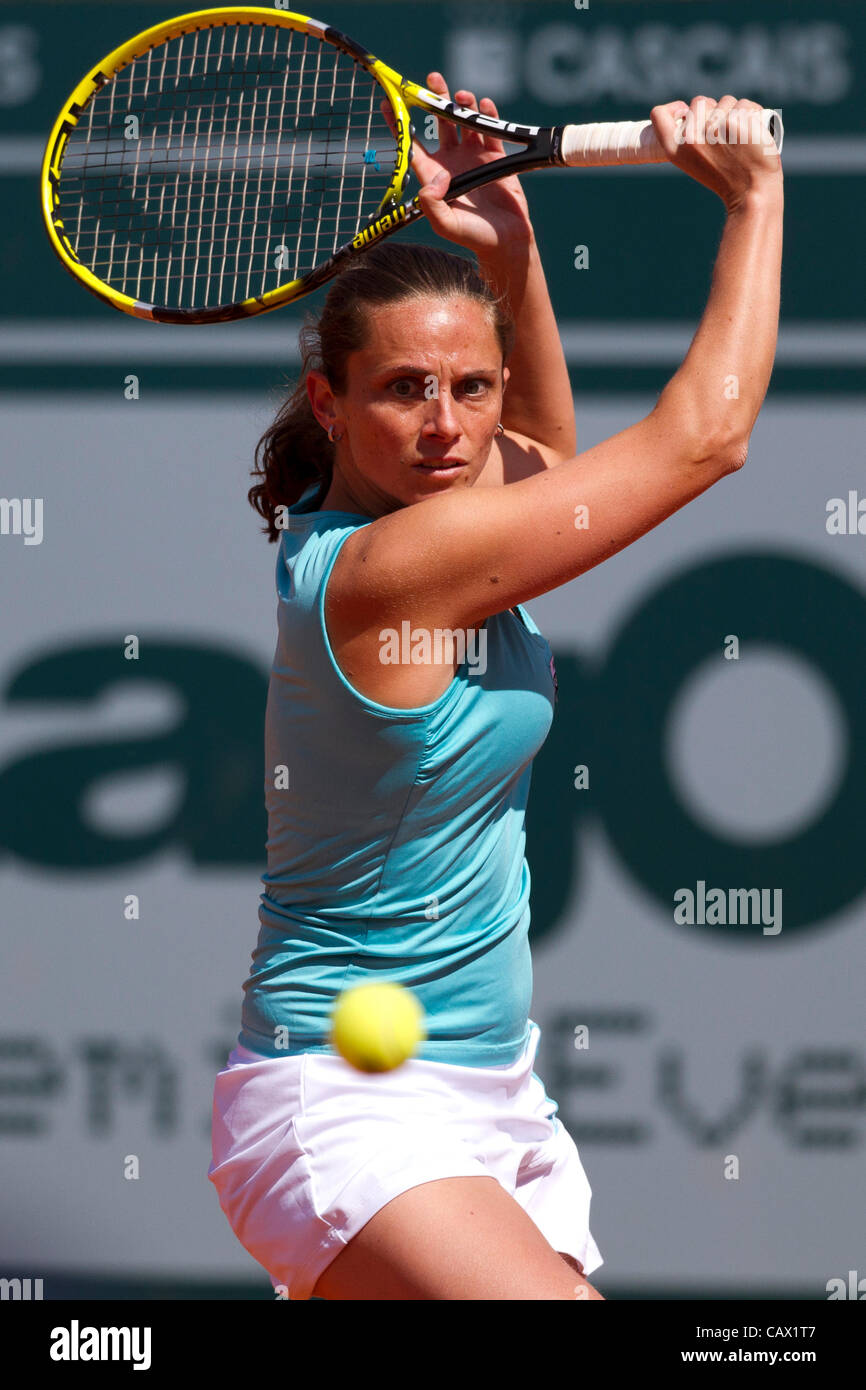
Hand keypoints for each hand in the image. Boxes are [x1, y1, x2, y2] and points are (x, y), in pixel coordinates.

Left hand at [381, 72, 533, 254]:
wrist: (506, 241)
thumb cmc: (472, 237)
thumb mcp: (446, 225)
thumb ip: (432, 204)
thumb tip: (435, 177)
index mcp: (433, 175)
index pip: (412, 144)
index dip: (400, 124)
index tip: (389, 101)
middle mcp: (451, 162)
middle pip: (438, 123)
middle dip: (435, 100)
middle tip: (433, 78)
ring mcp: (473, 156)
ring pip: (464, 121)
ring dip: (462, 105)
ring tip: (462, 95)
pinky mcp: (495, 156)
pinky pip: (490, 129)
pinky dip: (488, 114)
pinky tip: (485, 104)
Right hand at [650, 96, 782, 212]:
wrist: (752, 192)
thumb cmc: (726, 179)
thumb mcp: (695, 163)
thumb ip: (689, 139)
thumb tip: (692, 111)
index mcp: (674, 149)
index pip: (659, 114)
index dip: (674, 108)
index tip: (686, 113)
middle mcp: (689, 138)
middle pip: (699, 102)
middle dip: (713, 109)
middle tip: (724, 135)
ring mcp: (712, 128)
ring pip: (725, 101)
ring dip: (735, 112)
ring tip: (741, 136)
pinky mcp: (735, 122)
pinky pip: (745, 105)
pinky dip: (753, 114)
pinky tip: (754, 131)